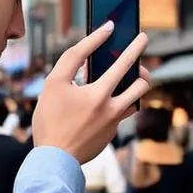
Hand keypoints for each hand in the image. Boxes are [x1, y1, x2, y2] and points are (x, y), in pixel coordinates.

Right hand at [31, 22, 149, 164]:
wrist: (55, 159)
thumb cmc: (50, 120)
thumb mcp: (53, 84)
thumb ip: (72, 60)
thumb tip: (90, 47)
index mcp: (100, 94)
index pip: (121, 62)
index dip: (130, 45)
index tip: (132, 32)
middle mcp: (113, 109)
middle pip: (141, 83)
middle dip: (142, 64)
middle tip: (142, 50)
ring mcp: (114, 124)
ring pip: (136, 100)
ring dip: (136, 85)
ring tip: (131, 77)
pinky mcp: (111, 135)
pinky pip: (121, 114)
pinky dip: (117, 103)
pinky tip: (106, 101)